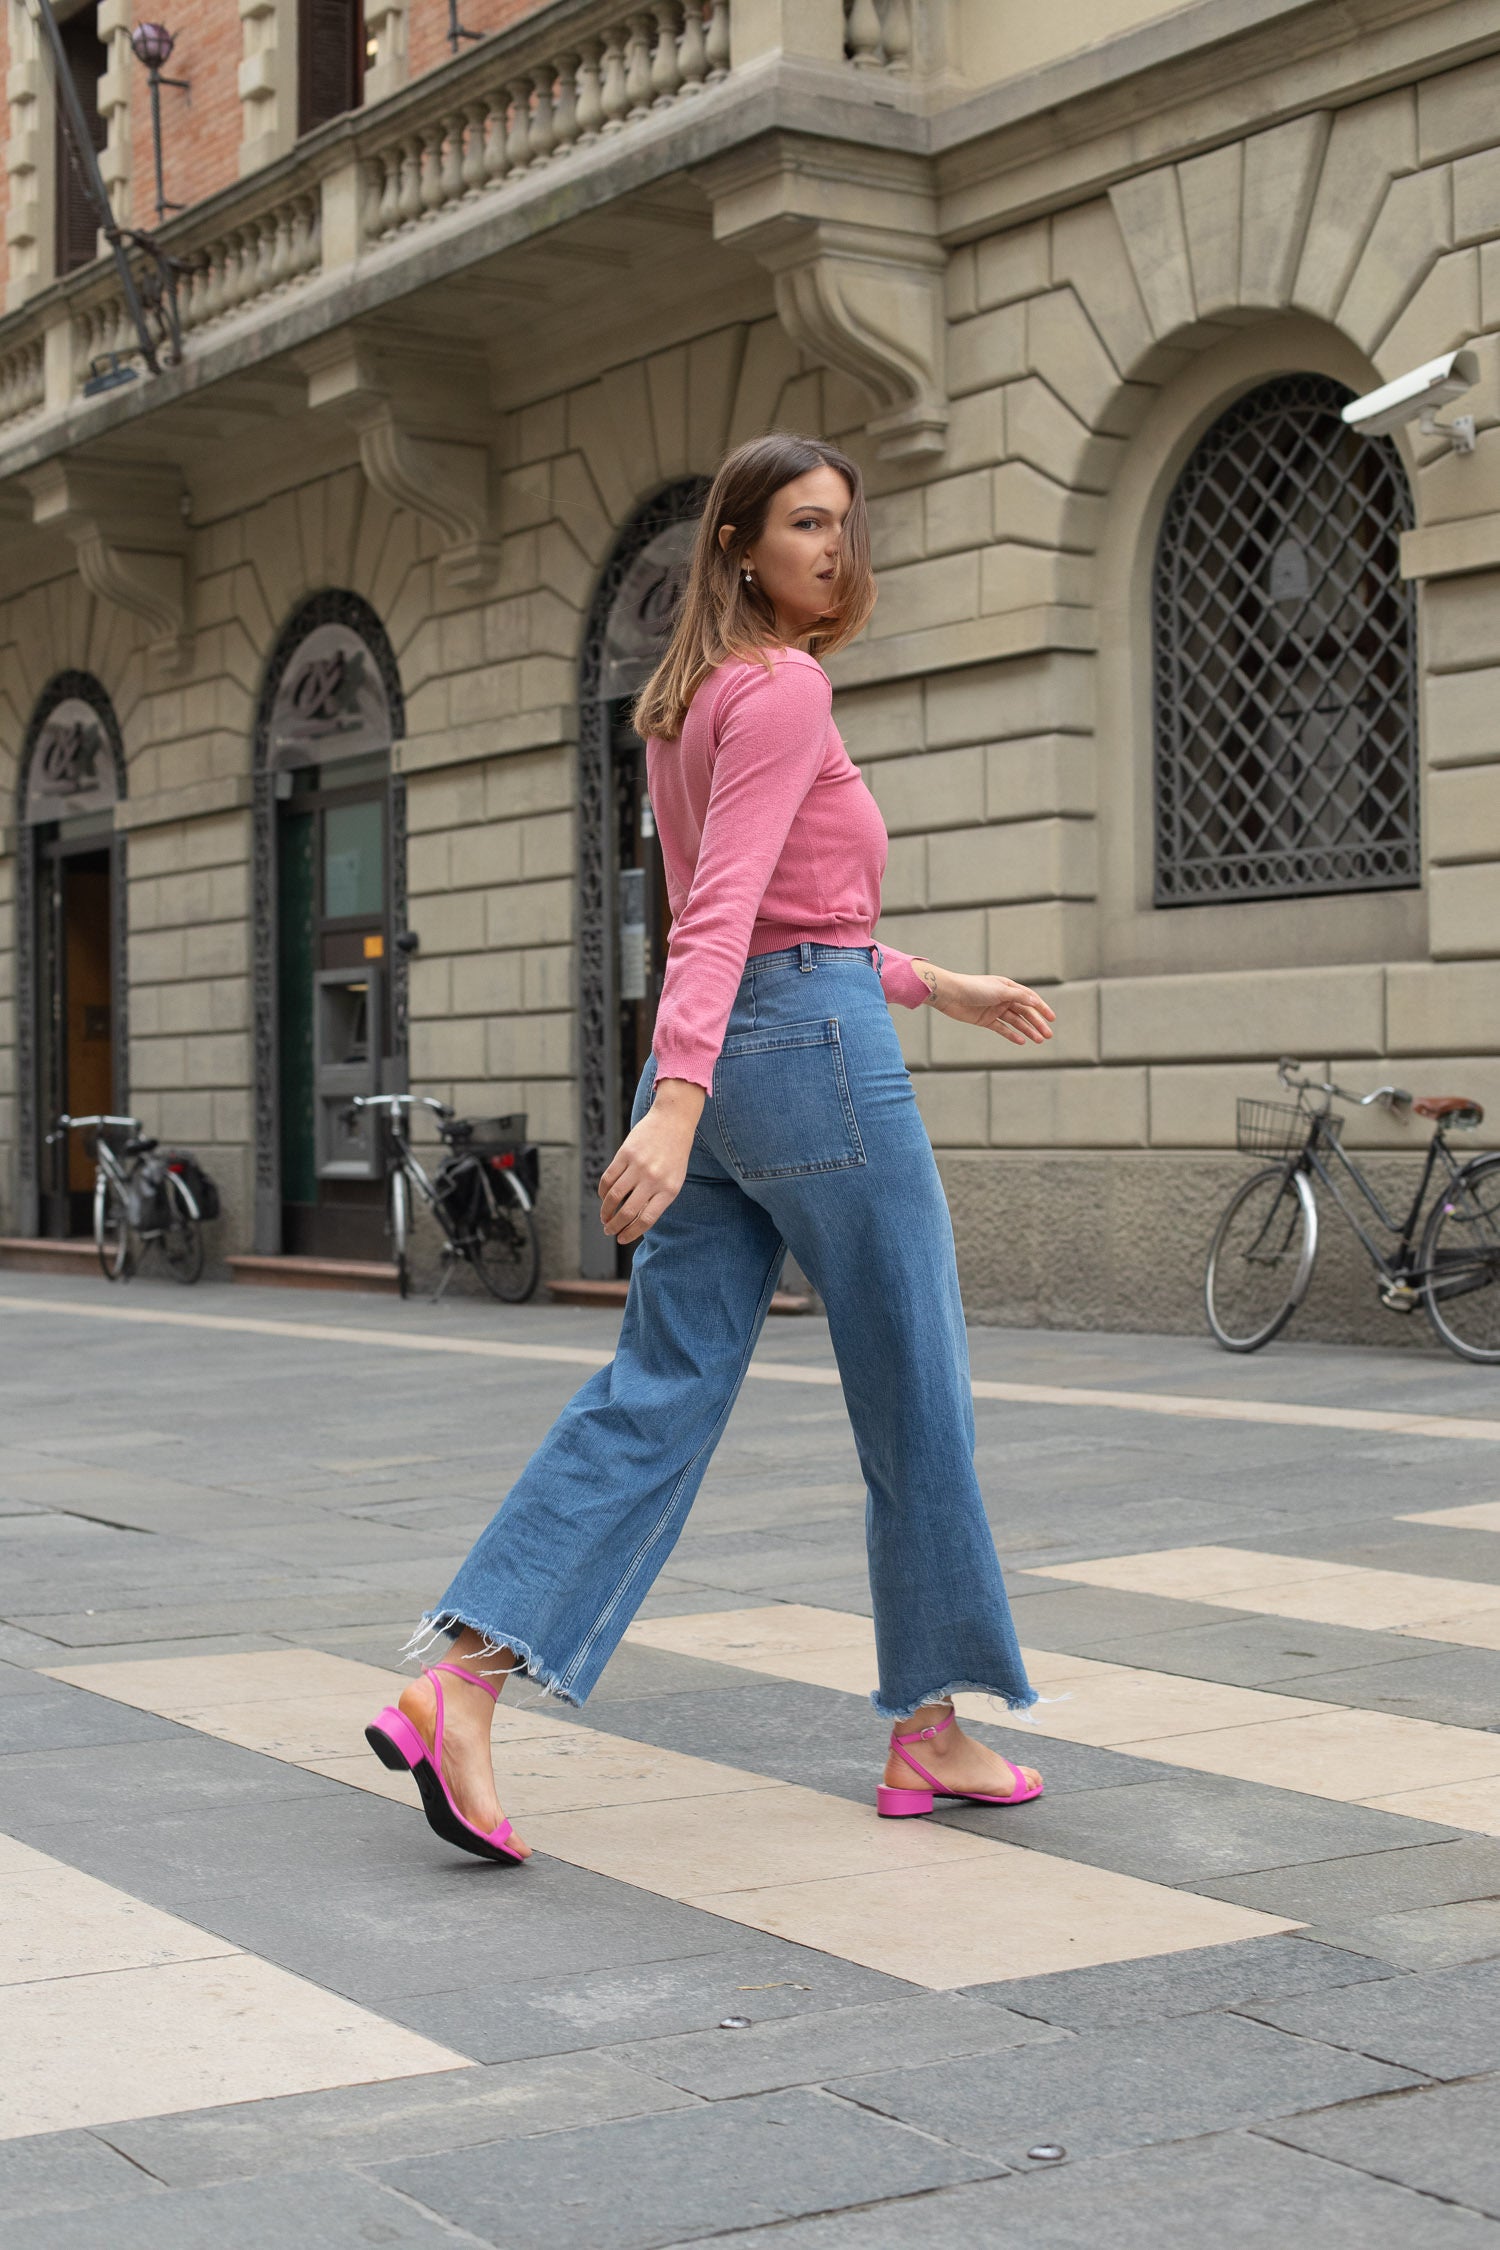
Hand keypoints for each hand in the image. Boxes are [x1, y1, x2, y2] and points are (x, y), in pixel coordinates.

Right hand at [599, 1078, 705, 1242]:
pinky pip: (608, 1178)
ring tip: (604, 1218)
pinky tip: (603, 1197)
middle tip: (608, 1231)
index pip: (646, 1220)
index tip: (622, 1239)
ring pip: (614, 1196)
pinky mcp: (625, 1154)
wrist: (673, 1122)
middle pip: (628, 1211)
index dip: (631, 1233)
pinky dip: (602, 1192)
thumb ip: (658, 1200)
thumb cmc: (674, 1156)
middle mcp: (654, 1179)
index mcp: (669, 1190)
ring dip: (605, 1211)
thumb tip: (635, 1222)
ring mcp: (639, 1166)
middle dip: (615, 1226)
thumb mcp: (674, 1180)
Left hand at [912, 960, 1054, 1046]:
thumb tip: (1036, 1001)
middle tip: (1048, 1035)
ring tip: (1039, 1040)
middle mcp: (1003, 998)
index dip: (1042, 1008)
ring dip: (1027, 1030)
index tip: (1052, 1018)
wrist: (950, 994)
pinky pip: (1002, 1029)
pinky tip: (1022, 1041)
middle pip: (1025, 1012)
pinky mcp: (985, 1020)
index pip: (1030, 998)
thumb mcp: (999, 991)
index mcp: (1008, 987)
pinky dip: (1011, 1035)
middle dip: (1037, 1023)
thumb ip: (1018, 996)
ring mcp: (994, 1010)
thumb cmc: (974, 988)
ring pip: (1015, 1022)